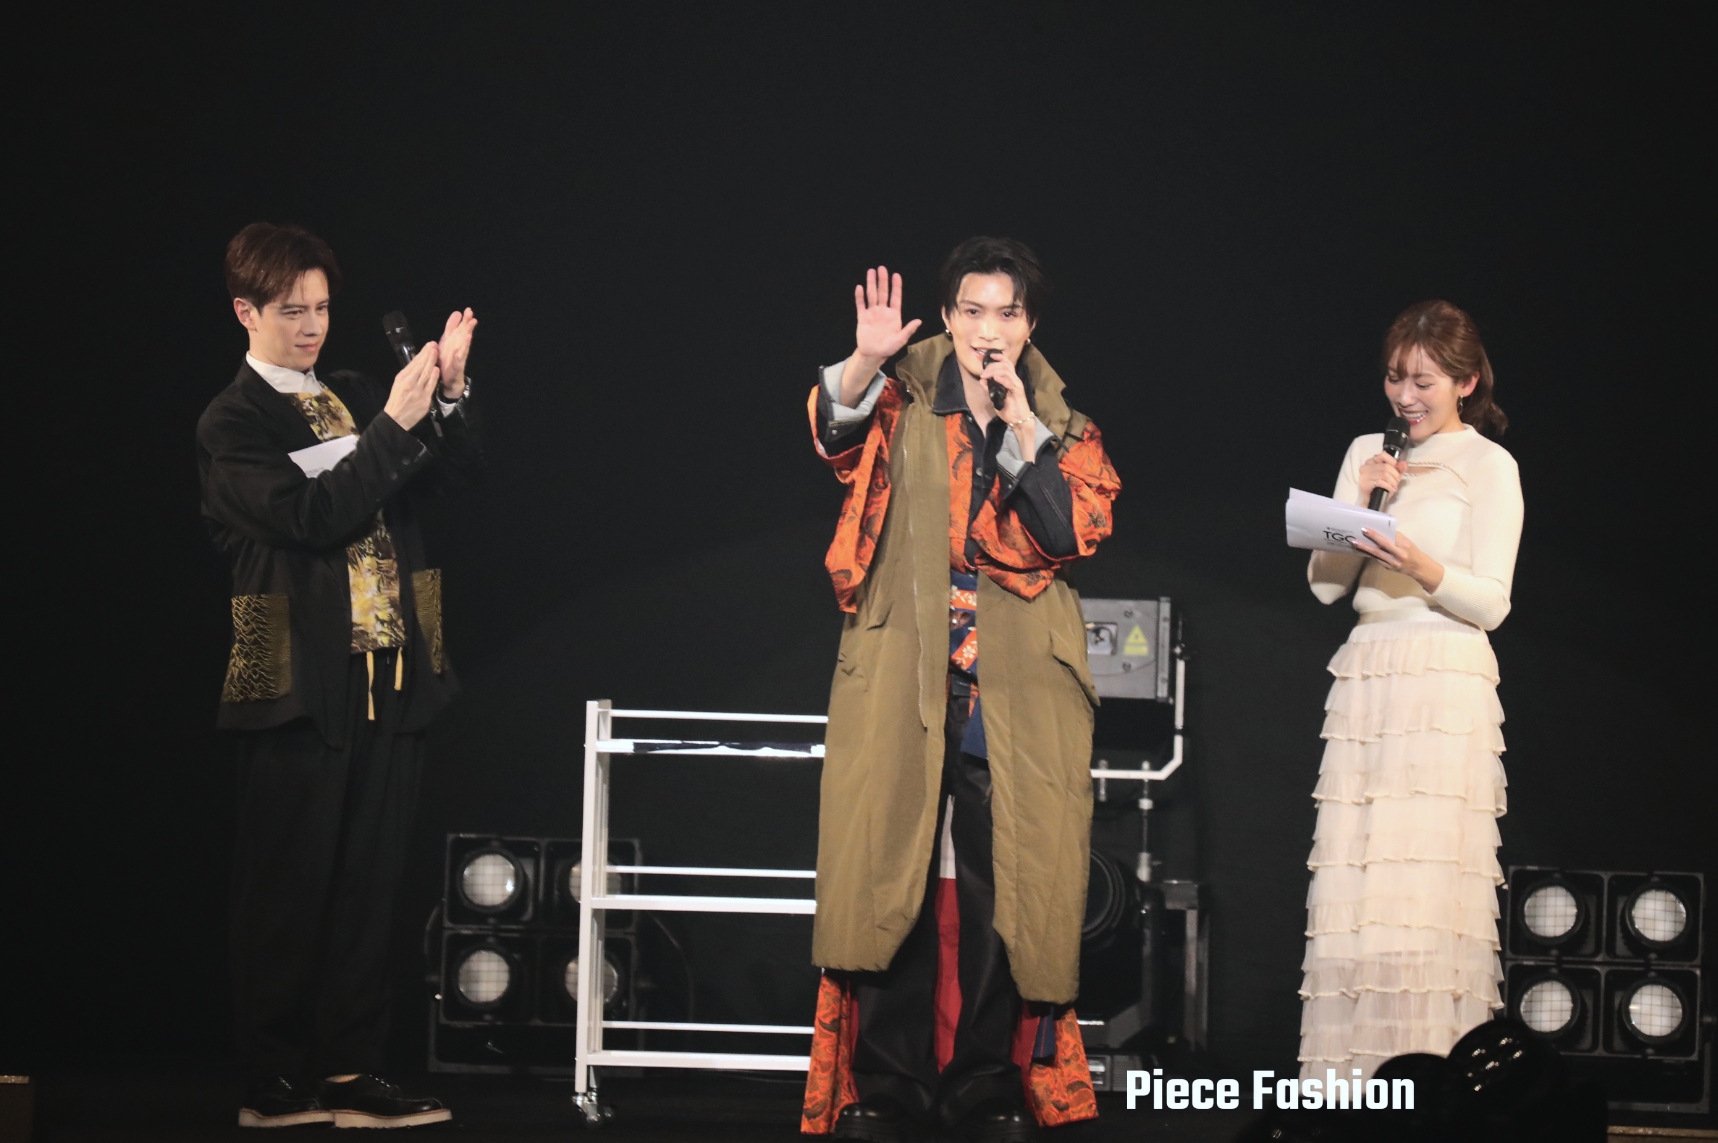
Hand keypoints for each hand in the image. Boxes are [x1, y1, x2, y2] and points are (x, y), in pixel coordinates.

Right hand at [383, 342, 440, 430]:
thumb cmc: (398, 399)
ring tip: (436, 352)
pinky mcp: (424, 399)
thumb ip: (409, 373)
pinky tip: (437, 369)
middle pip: (421, 366)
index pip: (414, 363)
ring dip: (432, 362)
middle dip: (428, 354)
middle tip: (434, 345)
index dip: (422, 353)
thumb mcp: (399, 384)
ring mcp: (417, 391)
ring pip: (426, 374)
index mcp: (402, 378)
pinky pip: (430, 386)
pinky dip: (434, 377)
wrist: (396, 418)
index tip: (429, 345)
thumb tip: (418, 361)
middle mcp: (409, 382)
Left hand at [437, 308, 477, 397]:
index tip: (468, 310)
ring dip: (466, 342)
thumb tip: (457, 313)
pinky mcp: (456, 368)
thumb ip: (452, 327)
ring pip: (463, 349)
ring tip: (469, 335)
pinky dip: (459, 357)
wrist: (449, 380)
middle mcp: (458, 348)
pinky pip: (458, 362)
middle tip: (472, 318)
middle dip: (468, 328)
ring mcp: (458, 358)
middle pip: (464, 337)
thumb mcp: (447, 340)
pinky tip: (459, 352)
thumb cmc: (448, 359)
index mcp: (454, 341)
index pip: (460, 329)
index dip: (464, 321)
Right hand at [841, 265, 921, 404]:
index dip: (896, 286)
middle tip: (881, 268)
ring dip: (871, 284)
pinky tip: (860, 287)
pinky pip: (861, 305)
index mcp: (894, 315)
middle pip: (883, 293)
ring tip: (870, 271)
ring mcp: (872, 313)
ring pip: (872, 295)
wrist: (873, 355)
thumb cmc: (888, 348)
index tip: (896, 275)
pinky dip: (860, 297)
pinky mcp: (862, 318)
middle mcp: (883, 311)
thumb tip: (919, 321)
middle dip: (882, 280)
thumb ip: (908, 330)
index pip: (895, 297)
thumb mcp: (900, 340)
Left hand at [980, 352, 1035, 455]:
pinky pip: (1010, 382)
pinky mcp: (1018, 391)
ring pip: (1006, 371)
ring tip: (986, 376)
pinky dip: (1001, 379)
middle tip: (983, 373)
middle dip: (992, 366)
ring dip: (994, 371)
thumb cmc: (1008, 409)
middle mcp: (1014, 379)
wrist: (1018, 421)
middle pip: (1005, 365)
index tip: (990, 356)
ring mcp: (1017, 385)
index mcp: (1010, 379)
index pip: (1007, 363)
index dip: (999, 357)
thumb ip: (989, 389)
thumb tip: (982, 380)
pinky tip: (994, 379)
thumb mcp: (995, 398)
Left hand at [1351, 527, 1443, 593]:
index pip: (1388, 539)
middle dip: (1367, 542)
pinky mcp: (1387, 568)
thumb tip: (1382, 529)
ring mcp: (1392, 563)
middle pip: (1380, 548)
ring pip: (1376, 555)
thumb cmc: (1412, 551)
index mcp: (1403, 546)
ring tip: (1354, 543)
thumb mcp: (1406, 542)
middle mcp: (1397, 556)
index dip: (1376, 535)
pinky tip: (1361, 549)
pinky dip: (1369, 553)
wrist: (1418, 567)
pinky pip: (1377, 559)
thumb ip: (1395, 537)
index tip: (1366, 529)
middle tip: (1356, 537)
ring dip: (1364, 549)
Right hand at [1358, 451, 1406, 503]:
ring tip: (1394, 487)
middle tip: (1397, 482)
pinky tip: (1390, 490)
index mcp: (1371, 461)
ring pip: (1384, 474)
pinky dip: (1388, 486)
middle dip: (1395, 475)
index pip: (1383, 455)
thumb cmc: (1382, 487)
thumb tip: (1404, 463)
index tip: (1396, 471)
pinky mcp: (1364, 484)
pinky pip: (1380, 482)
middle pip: (1386, 466)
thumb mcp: (1392, 476)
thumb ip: (1399, 469)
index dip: (1393, 462)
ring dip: (1392, 482)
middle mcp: (1366, 466)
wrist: (1373, 501)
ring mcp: (1364, 475)